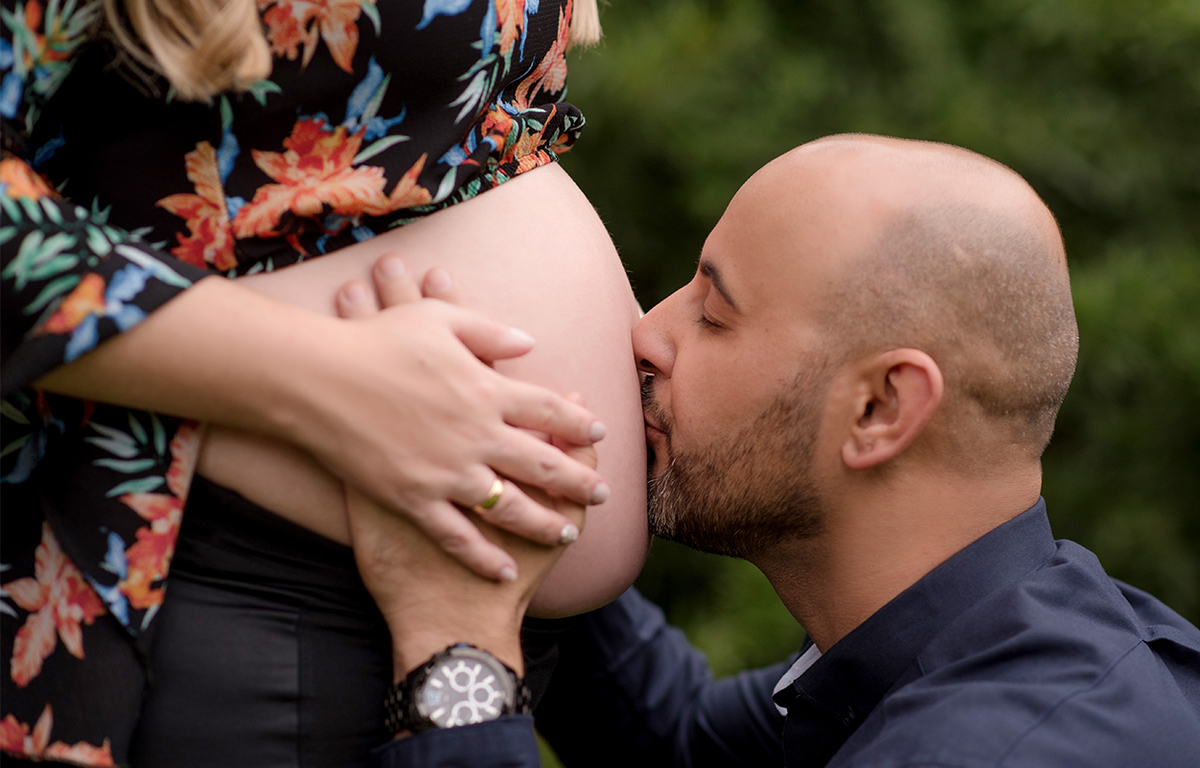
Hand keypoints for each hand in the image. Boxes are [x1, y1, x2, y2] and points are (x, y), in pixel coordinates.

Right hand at [339, 257, 592, 676]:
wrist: (316, 380)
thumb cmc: (376, 342)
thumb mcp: (438, 320)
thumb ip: (490, 330)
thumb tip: (530, 342)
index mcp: (486, 391)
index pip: (550, 410)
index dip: (579, 422)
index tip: (598, 432)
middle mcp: (476, 435)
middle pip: (544, 464)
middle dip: (580, 482)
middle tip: (603, 494)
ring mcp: (447, 473)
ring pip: (511, 508)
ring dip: (545, 523)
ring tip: (569, 533)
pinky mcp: (414, 500)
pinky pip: (458, 537)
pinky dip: (483, 557)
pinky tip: (503, 570)